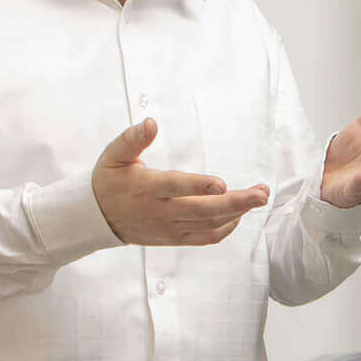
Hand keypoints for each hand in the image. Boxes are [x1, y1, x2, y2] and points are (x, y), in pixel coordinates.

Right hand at [91, 118, 268, 245]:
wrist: (98, 218)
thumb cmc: (110, 181)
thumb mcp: (114, 155)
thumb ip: (132, 139)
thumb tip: (150, 122)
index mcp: (147, 188)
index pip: (176, 187)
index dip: (199, 186)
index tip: (221, 183)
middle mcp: (161, 211)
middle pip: (203, 210)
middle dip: (236, 202)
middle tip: (262, 193)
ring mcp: (170, 227)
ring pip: (210, 225)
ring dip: (238, 213)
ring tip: (259, 197)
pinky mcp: (176, 237)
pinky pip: (206, 237)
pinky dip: (226, 228)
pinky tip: (240, 214)